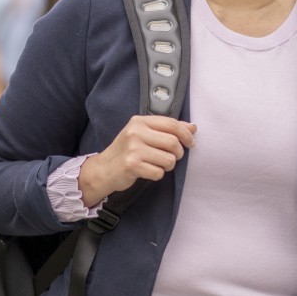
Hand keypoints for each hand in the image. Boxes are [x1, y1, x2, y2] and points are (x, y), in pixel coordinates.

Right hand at [79, 116, 196, 204]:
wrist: (103, 169)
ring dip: (168, 165)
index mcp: (139, 121)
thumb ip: (167, 129)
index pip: (171, 124)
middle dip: (178, 153)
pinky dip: (157, 174)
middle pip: (173, 142)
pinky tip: (148, 171)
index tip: (191, 142)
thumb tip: (193, 127)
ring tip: (158, 164)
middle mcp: (135, 133)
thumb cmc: (126, 151)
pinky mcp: (132, 165)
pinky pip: (158, 172)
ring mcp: (133, 149)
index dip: (186, 134)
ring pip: (168, 159)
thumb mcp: (144, 134)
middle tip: (173, 157)